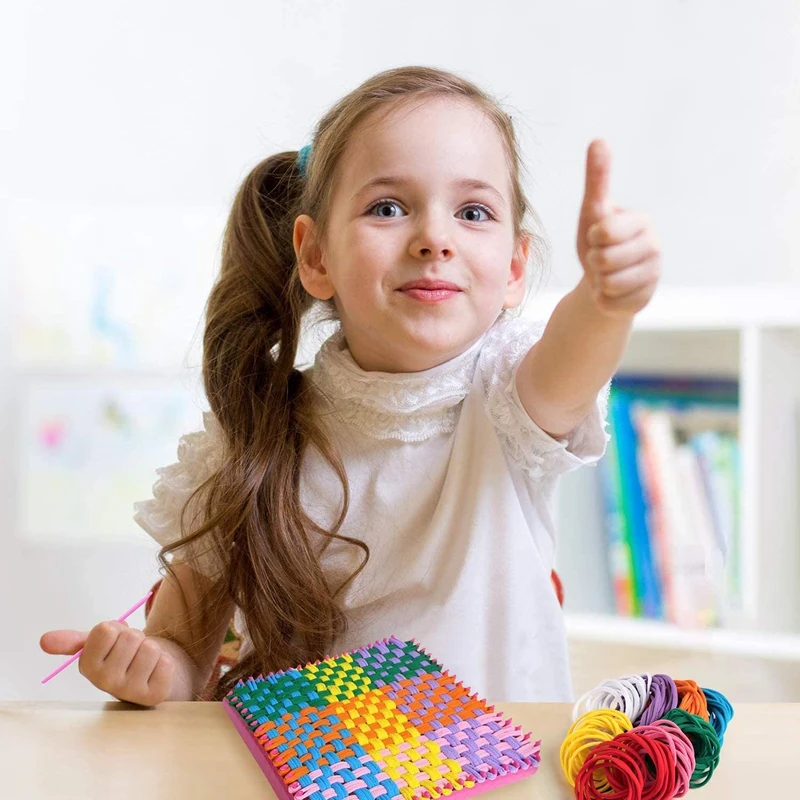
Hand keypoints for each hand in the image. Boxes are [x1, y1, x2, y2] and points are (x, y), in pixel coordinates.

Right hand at [40, 621, 174, 706]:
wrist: (151, 674)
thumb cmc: (122, 656)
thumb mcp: (98, 645)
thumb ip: (73, 641)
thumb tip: (44, 640)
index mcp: (88, 667)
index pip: (106, 630)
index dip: (116, 629)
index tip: (115, 640)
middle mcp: (105, 683)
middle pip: (131, 637)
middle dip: (136, 638)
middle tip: (133, 651)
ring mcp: (130, 692)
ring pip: (150, 648)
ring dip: (152, 648)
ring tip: (144, 661)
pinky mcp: (154, 695)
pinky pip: (166, 662)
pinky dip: (165, 661)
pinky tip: (156, 671)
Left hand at [576, 139, 660, 318]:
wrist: (603, 279)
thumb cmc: (598, 240)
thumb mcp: (593, 210)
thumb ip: (597, 178)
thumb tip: (599, 139)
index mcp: (642, 221)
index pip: (605, 232)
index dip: (593, 237)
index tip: (599, 236)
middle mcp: (655, 247)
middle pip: (604, 259)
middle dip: (594, 261)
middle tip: (601, 258)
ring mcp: (653, 276)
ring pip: (608, 283)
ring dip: (598, 280)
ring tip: (606, 274)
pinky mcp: (645, 300)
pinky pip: (609, 302)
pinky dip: (602, 299)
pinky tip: (612, 291)